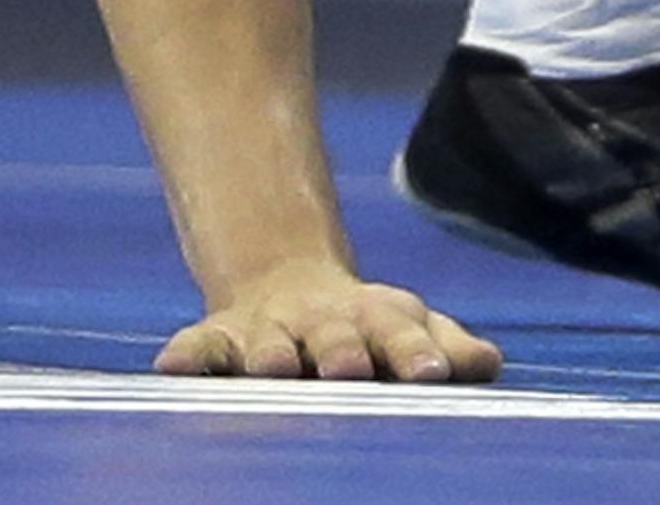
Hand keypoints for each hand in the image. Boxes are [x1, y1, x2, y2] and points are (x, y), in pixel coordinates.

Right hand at [156, 257, 501, 383]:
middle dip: (342, 352)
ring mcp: (267, 330)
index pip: (401, 334)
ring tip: (271, 368)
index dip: (416, 352)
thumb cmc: (364, 326)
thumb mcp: (407, 328)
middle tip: (350, 369)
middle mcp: (320, 323)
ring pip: (268, 343)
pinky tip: (171, 368)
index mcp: (374, 319)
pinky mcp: (218, 339)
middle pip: (335, 337)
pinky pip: (198, 347)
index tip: (434, 374)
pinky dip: (186, 356)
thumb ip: (446, 345)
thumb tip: (489, 363)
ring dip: (269, 354)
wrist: (287, 285)